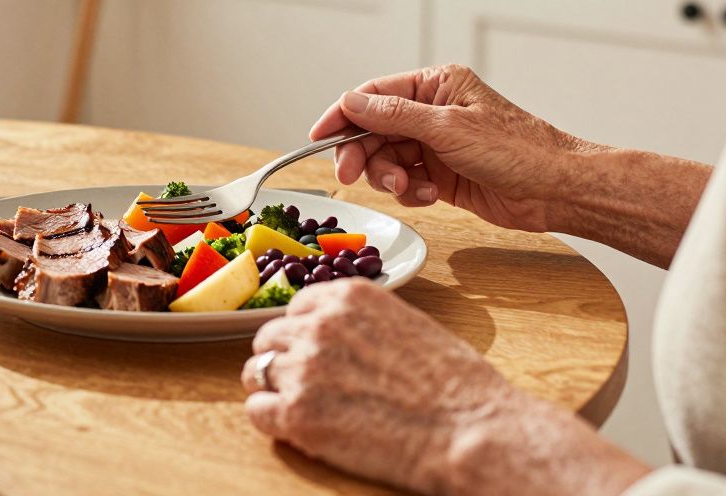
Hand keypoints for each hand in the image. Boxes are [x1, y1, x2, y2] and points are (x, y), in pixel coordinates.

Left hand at [241, 279, 517, 492]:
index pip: (297, 307)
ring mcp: (302, 369)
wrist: (469, 428)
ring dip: (273, 387)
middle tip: (306, 383)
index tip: (315, 351)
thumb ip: (362, 322)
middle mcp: (317, 325)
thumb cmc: (455, 383)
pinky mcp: (296, 415)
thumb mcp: (406, 323)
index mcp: (346, 297)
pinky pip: (257, 411)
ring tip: (302, 406)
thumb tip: (340, 336)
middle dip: (284, 358)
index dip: (304, 333)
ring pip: (257, 371)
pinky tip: (297, 427)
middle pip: (270, 337)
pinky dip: (271, 420)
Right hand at [310, 64, 585, 231]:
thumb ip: (394, 115)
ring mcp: (435, 144)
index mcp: (435, 85)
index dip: (341, 115)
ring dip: (389, 177)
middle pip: (373, 130)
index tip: (317, 136)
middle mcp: (431, 112)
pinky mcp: (440, 175)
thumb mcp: (448, 127)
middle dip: (362, 154)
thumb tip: (350, 102)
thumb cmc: (517, 150)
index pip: (373, 95)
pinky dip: (410, 192)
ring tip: (409, 188)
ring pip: (386, 159)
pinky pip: (405, 181)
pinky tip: (430, 196)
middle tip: (351, 176)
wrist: (555, 189)